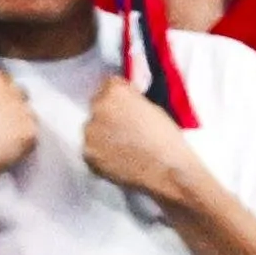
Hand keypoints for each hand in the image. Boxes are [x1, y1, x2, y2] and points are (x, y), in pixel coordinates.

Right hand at [0, 67, 37, 204]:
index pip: (1, 79)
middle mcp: (11, 88)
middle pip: (18, 93)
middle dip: (12, 105)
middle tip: (2, 123)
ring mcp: (23, 110)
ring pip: (27, 116)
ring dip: (20, 125)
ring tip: (7, 142)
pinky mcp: (31, 132)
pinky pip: (31, 138)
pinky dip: (24, 145)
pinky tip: (11, 154)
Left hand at [74, 73, 210, 207]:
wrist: (167, 169)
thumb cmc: (166, 139)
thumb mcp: (151, 106)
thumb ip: (130, 100)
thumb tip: (122, 104)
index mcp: (116, 91)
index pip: (108, 86)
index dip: (118, 99)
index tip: (125, 108)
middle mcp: (99, 107)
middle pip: (98, 106)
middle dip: (108, 115)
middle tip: (124, 130)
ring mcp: (90, 132)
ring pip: (92, 129)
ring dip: (102, 135)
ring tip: (121, 147)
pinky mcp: (88, 154)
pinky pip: (91, 149)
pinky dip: (100, 153)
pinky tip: (117, 159)